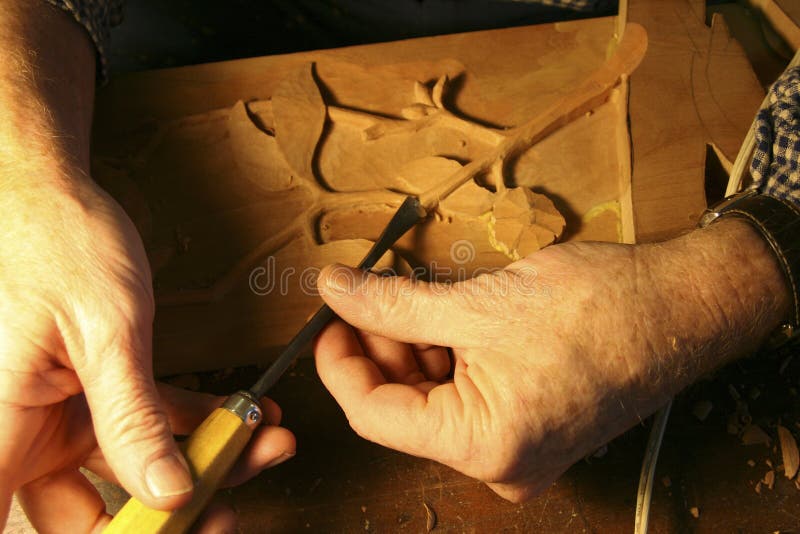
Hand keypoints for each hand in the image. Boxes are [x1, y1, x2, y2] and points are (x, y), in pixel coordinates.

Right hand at [0, 174, 294, 531]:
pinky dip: (195, 418)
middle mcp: (19, 433)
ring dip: (199, 459)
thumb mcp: (103, 333)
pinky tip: (244, 413)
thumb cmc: (57, 242)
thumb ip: (130, 419)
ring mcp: (57, 416)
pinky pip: (146, 420)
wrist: (50, 191)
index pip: (28, 524)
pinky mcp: (90, 393)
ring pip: (130, 467)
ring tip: (257, 445)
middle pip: (88, 513)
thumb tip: (166, 494)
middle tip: (224, 508)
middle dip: (167, 513)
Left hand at [314, 219, 787, 500]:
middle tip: (368, 299)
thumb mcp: (476, 303)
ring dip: (415, 351)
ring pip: (435, 401)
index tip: (329, 321)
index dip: (340, 364)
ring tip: (415, 301)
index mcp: (484, 445)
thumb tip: (335, 293)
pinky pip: (469, 400)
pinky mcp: (533, 428)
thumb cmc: (597, 308)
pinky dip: (449, 360)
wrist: (679, 306)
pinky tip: (448, 321)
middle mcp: (501, 464)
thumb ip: (393, 304)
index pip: (375, 413)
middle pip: (405, 408)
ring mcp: (520, 450)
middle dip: (381, 350)